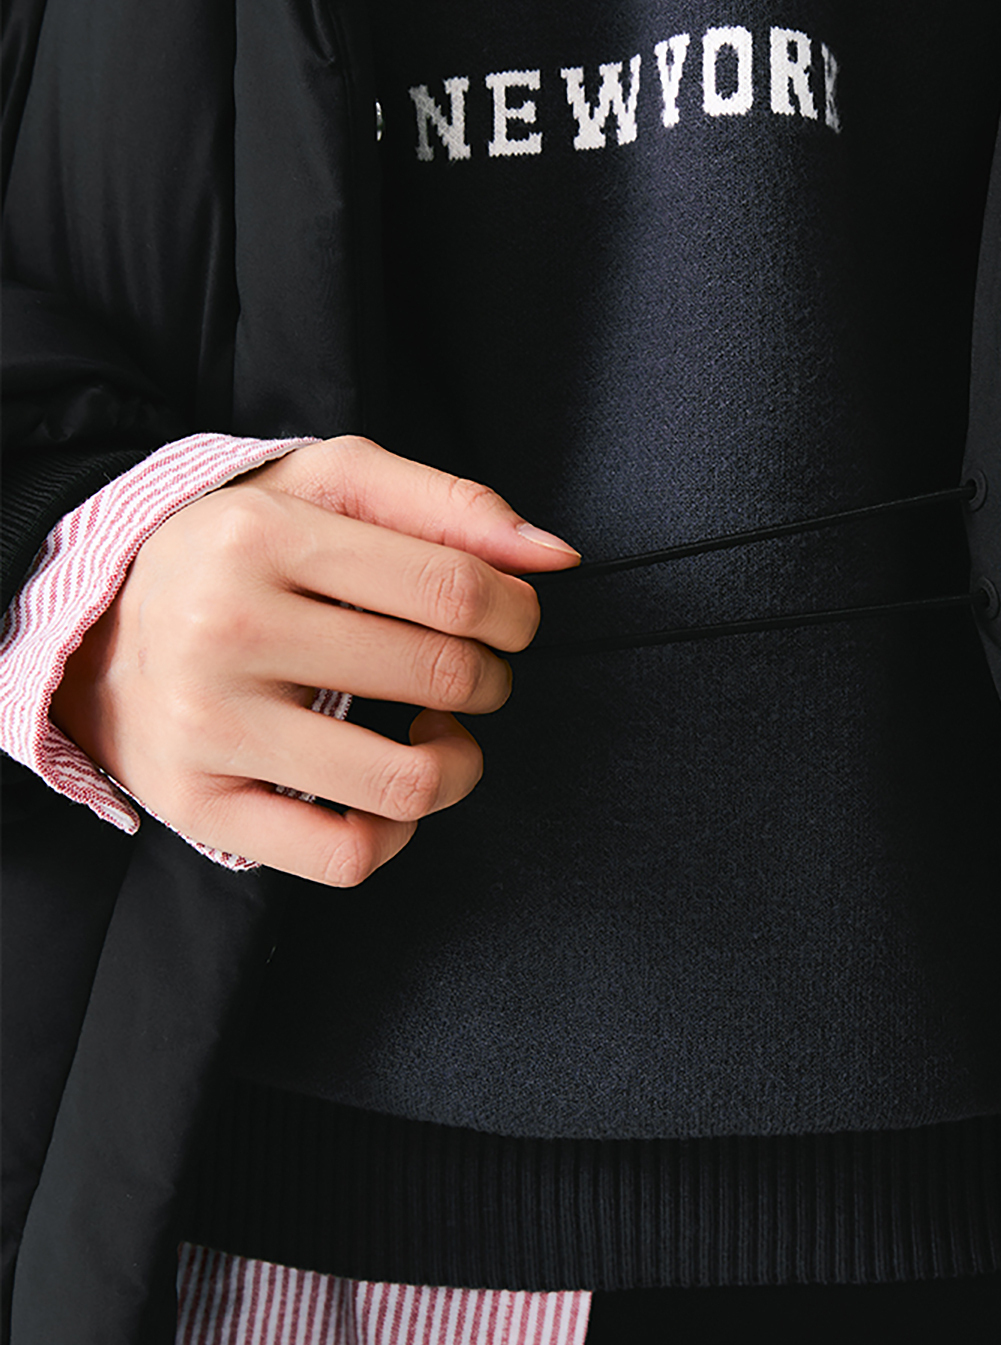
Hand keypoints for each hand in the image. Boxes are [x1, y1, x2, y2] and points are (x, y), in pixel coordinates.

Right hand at [51, 436, 578, 884]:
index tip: (513, 620)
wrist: (98, 628)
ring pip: (404, 782)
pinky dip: (395, 834)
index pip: (454, 588)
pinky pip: (344, 857)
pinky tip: (389, 791)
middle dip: (492, 678)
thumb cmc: (245, 551)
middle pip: (441, 675)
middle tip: (473, 671)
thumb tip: (558, 556)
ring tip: (442, 732)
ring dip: (460, 763)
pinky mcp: (200, 804)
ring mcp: (209, 725)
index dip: (518, 612)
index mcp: (263, 535)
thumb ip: (452, 506)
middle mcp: (225, 628)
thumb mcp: (332, 487)